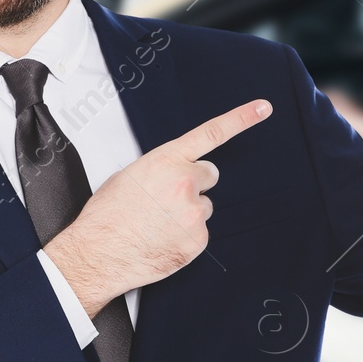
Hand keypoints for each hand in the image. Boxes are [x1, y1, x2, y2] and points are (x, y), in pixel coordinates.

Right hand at [43, 99, 272, 316]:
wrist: (99, 253)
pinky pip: (199, 232)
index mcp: (166, 161)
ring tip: (157, 223)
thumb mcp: (128, 176)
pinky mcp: (198, 239)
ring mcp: (194, 212)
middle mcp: (185, 183)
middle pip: (209, 175)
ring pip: (203, 207)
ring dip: (187, 213)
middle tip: (168, 199)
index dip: (241, 118)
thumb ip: (159, 169)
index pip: (211, 133)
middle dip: (194, 184)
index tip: (263, 108)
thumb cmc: (106, 216)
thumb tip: (169, 175)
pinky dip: (184, 237)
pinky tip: (162, 239)